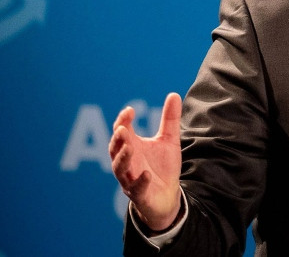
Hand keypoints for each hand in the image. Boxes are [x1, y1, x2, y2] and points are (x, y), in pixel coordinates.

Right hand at [109, 92, 183, 230]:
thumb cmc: (163, 166)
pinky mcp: (139, 195)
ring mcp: (130, 179)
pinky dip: (140, 182)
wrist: (168, 195)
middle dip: (118, 140)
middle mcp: (127, 162)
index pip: (121, 132)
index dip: (123, 121)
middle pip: (115, 150)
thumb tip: (173, 94)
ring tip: (130, 147)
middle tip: (123, 129)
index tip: (130, 110)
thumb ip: (170, 119)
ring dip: (123, 158)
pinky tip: (147, 174)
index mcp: (131, 147)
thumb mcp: (169, 140)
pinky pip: (136, 189)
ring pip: (120, 169)